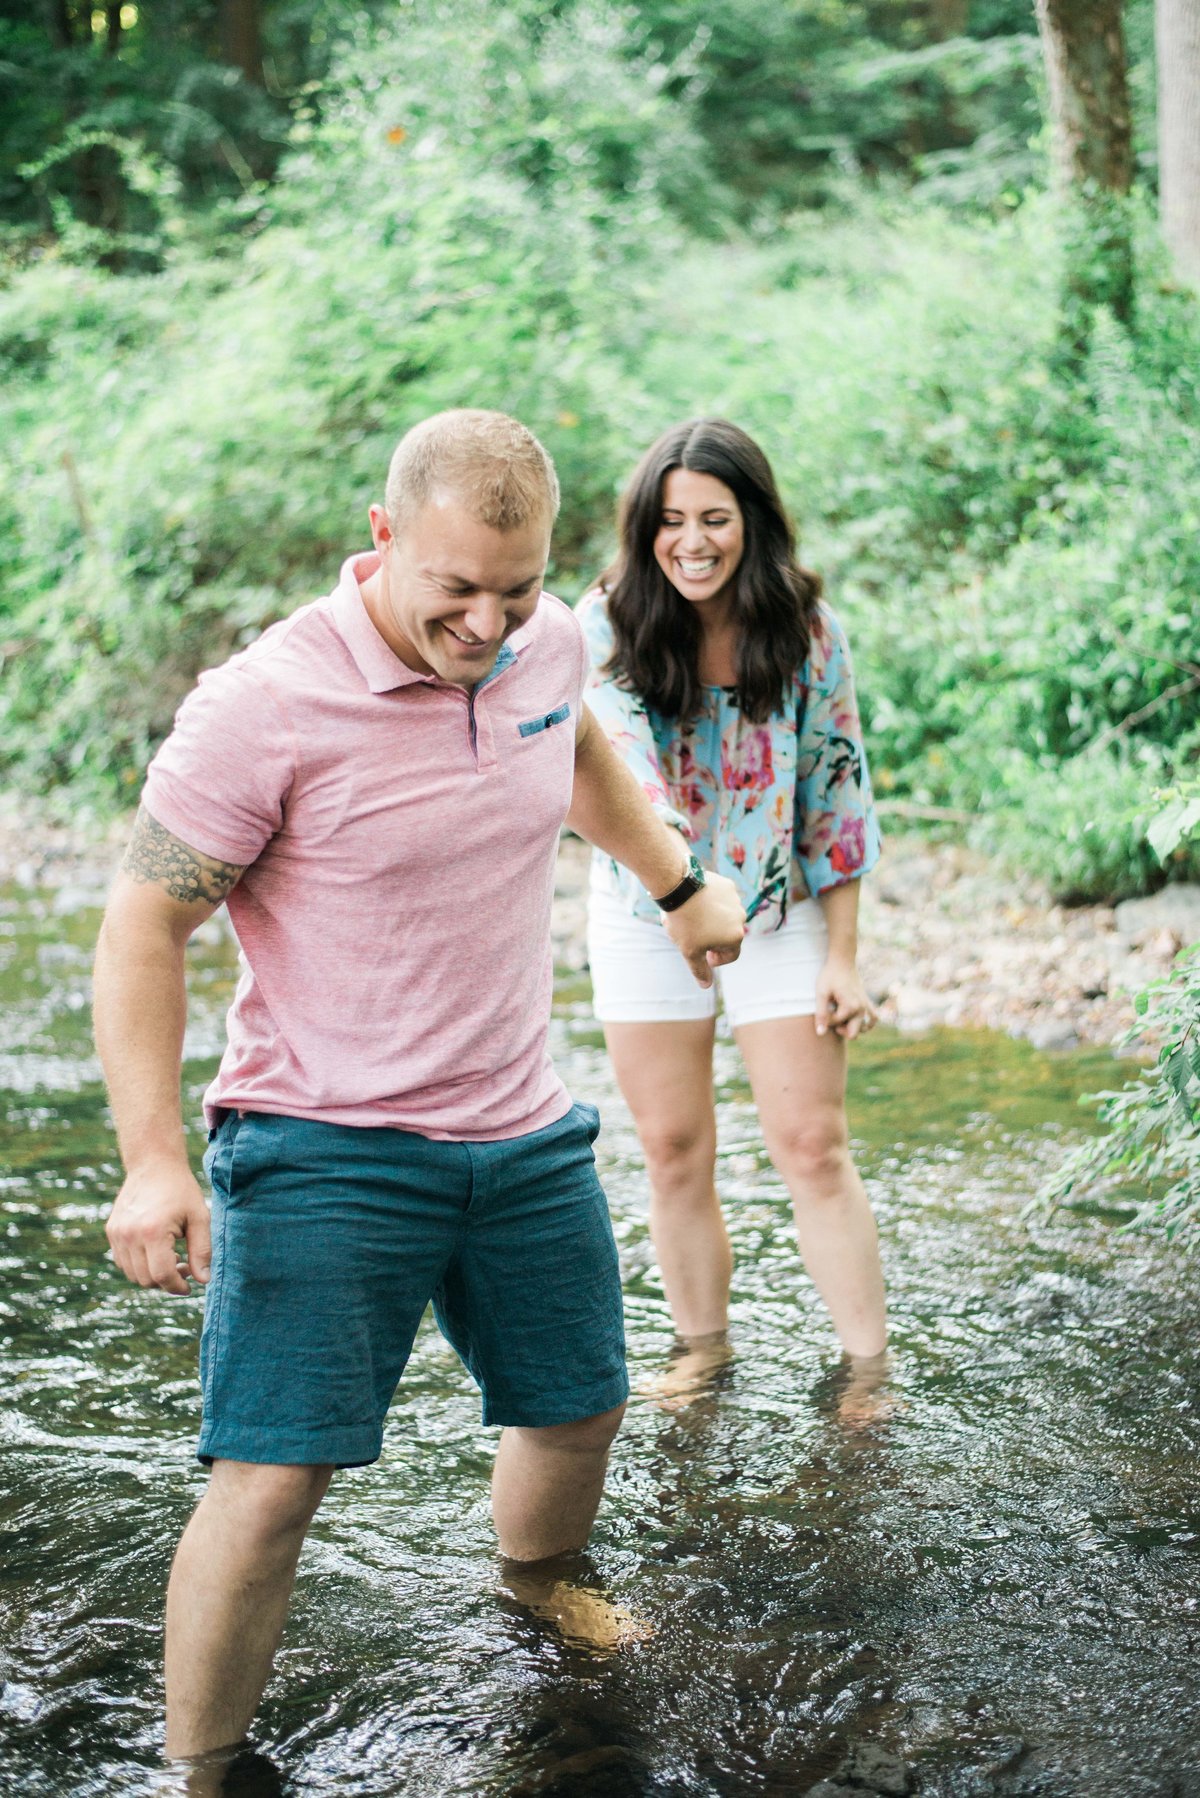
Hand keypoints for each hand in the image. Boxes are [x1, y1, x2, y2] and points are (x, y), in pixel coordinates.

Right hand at [106, 1157, 211, 1294]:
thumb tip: (204, 1280)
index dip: (178, 1286)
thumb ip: (202, 1250)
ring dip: (152, 1275)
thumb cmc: (181, 1190)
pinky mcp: (112, 1231)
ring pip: (132, 1274)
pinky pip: (123, 1262)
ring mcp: (117, 1234)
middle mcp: (130, 1235)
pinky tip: (156, 1251)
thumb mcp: (200, 1217)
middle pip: (146, 1279)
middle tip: (185, 1266)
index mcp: (153, 1231)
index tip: (190, 1285)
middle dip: (167, 1281)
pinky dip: (139, 1265)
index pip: (162, 1275)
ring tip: (172, 1257)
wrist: (153, 1165)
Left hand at [661, 871, 745, 986]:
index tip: (702, 954)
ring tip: (693, 916)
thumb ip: (700, 970)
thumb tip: (706, 986)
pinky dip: (712, 903)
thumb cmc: (684, 923)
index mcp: (735, 937)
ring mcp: (735, 901)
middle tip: (695, 934)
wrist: (679, 888)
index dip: (716, 959)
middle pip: (728, 934)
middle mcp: (740, 919)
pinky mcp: (728, 886)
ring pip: (725, 916)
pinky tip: (696, 901)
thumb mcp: (689, 952)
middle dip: (714, 938)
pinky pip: (722, 899)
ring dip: (713, 920)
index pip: (731, 955)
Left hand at [814, 955, 876, 1039]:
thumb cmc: (830, 976)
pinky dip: (868, 1023)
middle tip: (831, 1016)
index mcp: (851, 1007)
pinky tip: (857, 1020)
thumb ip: (821, 1014)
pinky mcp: (868, 1002)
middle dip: (839, 1029)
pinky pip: (874, 1018)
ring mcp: (867, 1006)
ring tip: (841, 1019)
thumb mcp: (821, 993)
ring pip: (865, 1028)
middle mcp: (862, 1008)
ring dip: (853, 1028)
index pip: (835, 1024)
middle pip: (852, 1033)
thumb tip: (820, 1033)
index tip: (821, 1007)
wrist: (842, 961)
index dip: (824, 1019)